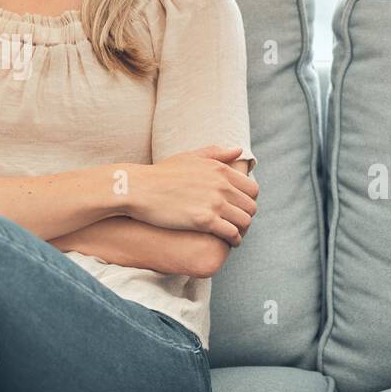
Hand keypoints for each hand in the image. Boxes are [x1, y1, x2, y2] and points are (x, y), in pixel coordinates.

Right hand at [125, 145, 258, 245]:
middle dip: (246, 216)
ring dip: (242, 230)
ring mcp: (214, 202)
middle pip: (251, 206)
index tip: (240, 208)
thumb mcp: (190, 156)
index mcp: (220, 169)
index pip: (252, 189)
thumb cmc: (161, 174)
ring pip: (244, 221)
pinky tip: (229, 241)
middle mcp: (221, 185)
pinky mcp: (205, 220)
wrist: (138, 189)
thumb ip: (216, 153)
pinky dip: (234, 239)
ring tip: (235, 235)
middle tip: (238, 224)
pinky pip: (231, 233)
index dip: (248, 201)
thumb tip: (239, 150)